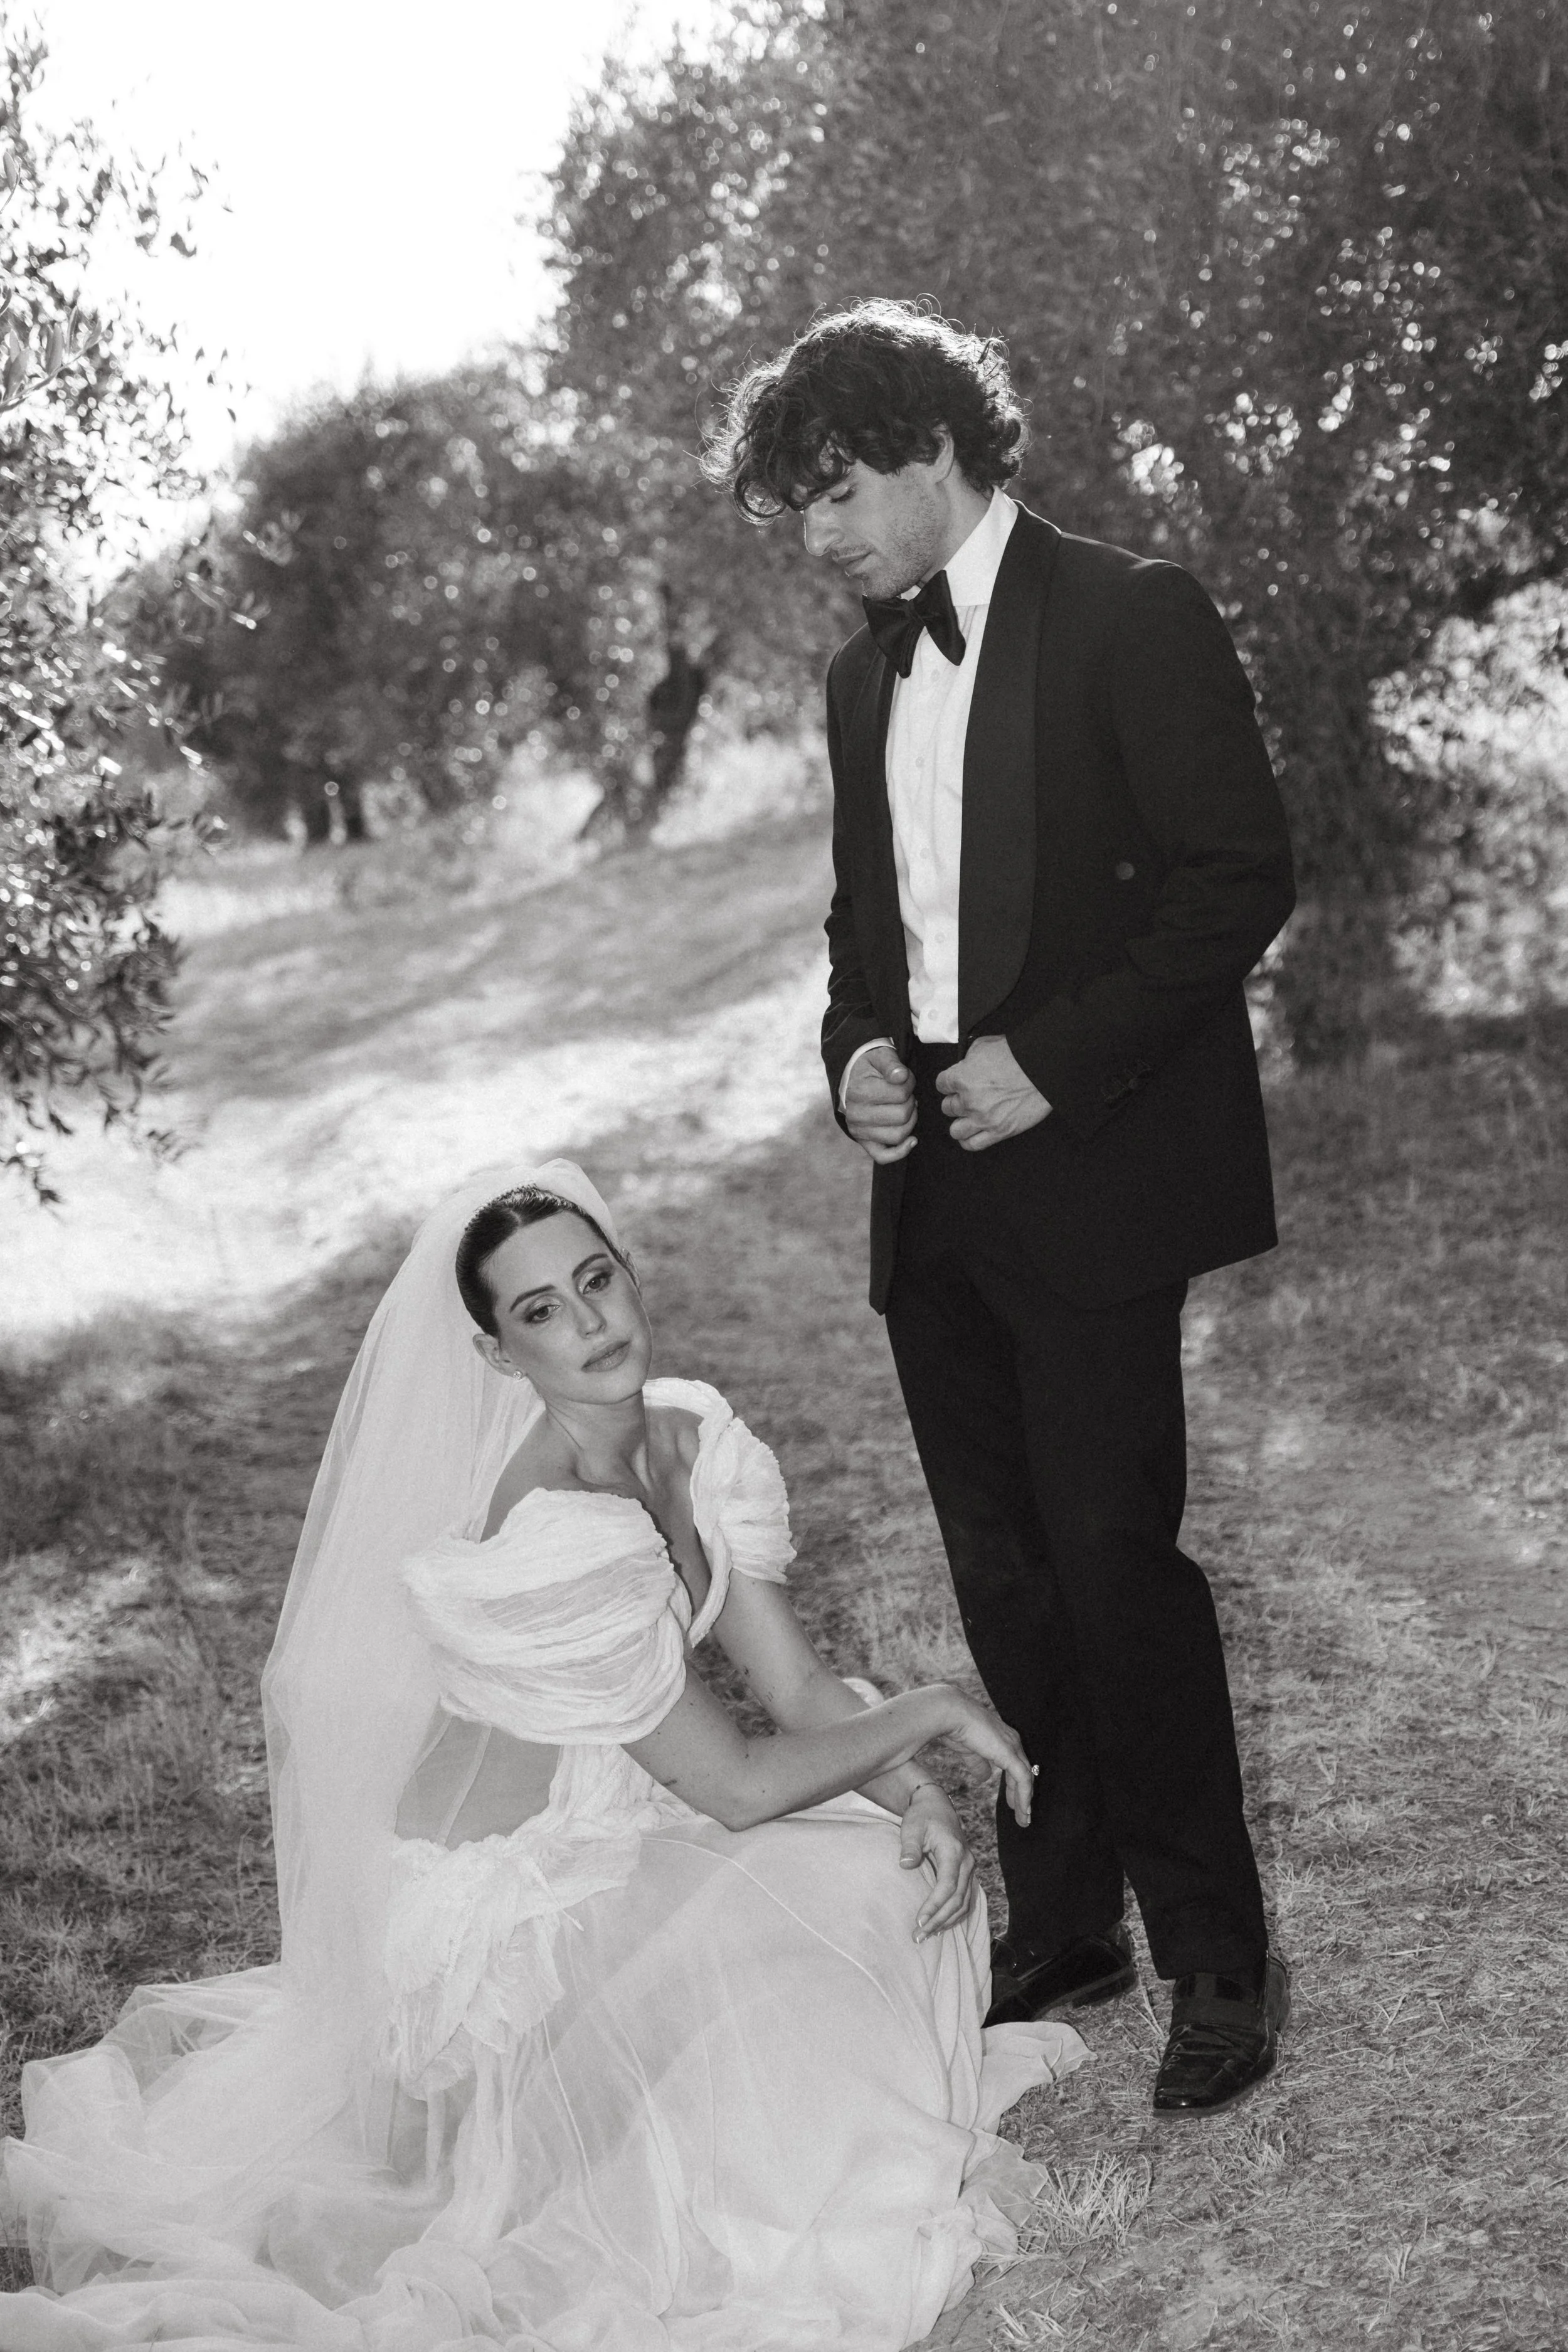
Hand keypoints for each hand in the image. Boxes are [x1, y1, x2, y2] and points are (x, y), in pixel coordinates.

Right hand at [843, 1041, 916, 1163]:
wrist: (851, 1079)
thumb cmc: (869, 1067)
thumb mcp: (879, 1055)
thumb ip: (891, 1063)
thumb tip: (900, 1076)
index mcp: (859, 1092)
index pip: (902, 1093)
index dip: (909, 1083)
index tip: (904, 1078)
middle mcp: (856, 1115)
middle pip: (902, 1115)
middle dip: (911, 1102)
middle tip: (905, 1093)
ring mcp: (859, 1131)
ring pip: (898, 1135)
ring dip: (910, 1121)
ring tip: (904, 1107)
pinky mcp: (864, 1142)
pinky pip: (883, 1156)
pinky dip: (900, 1151)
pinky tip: (912, 1140)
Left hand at [899, 1783, 976, 1941]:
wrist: (936, 1805)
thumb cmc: (922, 1816)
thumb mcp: (912, 1826)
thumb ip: (910, 1845)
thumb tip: (905, 1864)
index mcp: (954, 1852)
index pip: (947, 1886)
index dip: (934, 1906)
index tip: (919, 1922)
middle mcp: (967, 1862)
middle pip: (957, 1900)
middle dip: (938, 1921)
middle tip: (918, 1936)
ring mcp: (969, 1869)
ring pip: (964, 1903)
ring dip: (946, 1922)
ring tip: (927, 1936)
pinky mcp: (966, 1874)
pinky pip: (965, 1900)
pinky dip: (954, 1916)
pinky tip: (940, 1926)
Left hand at [936, 1036, 1050, 1152]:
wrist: (1043, 1069)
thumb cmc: (1018, 1055)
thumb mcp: (983, 1045)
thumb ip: (967, 1059)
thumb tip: (963, 1065)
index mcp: (962, 1078)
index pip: (941, 1085)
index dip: (948, 1083)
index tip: (954, 1084)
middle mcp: (969, 1101)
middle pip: (947, 1107)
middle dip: (956, 1101)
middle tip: (967, 1097)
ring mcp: (983, 1119)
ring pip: (955, 1130)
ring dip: (960, 1122)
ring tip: (968, 1117)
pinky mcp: (999, 1132)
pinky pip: (972, 1144)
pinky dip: (969, 1140)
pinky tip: (972, 1133)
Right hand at [938, 1688, 1035, 1825]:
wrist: (950, 1714)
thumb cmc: (954, 1726)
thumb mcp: (969, 1751)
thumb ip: (978, 1764)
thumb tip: (985, 1778)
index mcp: (1002, 1739)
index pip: (1015, 1766)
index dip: (1015, 1786)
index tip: (1014, 1804)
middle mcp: (1012, 1741)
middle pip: (1024, 1773)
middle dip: (1023, 1796)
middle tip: (1023, 1815)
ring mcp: (1012, 1746)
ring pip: (1026, 1778)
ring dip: (1025, 1801)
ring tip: (1024, 1819)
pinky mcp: (1009, 1754)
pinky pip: (1022, 1779)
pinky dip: (1024, 1797)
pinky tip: (1022, 1811)